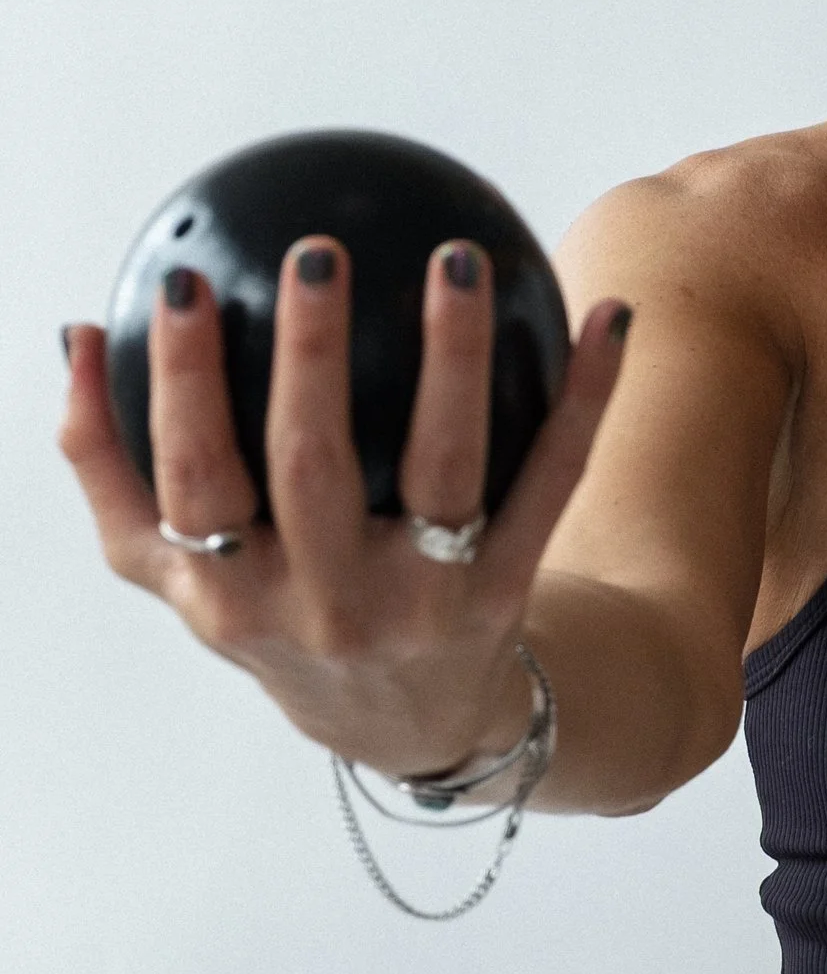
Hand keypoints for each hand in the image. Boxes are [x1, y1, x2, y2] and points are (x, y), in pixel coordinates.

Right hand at [59, 235, 631, 779]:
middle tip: (318, 249)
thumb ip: (109, 465)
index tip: (183, 282)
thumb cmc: (277, 608)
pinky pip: (550, 483)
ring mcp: (422, 602)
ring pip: (443, 468)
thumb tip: (71, 335)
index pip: (193, 478)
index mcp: (229, 592)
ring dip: (452, 359)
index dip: (182, 386)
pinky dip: (584, 400)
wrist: (411, 724)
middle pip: (311, 468)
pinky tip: (608, 317)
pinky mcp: (507, 594)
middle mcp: (323, 603)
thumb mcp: (177, 569)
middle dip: (309, 357)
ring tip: (456, 258)